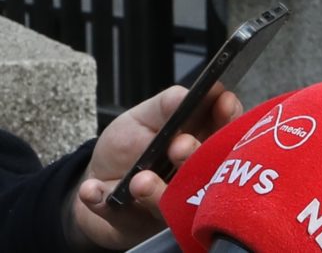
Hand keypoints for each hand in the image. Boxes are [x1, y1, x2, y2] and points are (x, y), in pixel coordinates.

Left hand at [66, 84, 244, 250]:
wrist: (97, 178)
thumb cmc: (128, 145)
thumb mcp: (142, 117)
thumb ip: (164, 106)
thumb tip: (185, 95)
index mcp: (201, 143)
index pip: (227, 130)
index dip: (229, 117)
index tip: (222, 103)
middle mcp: (195, 175)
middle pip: (212, 169)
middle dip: (196, 155)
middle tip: (178, 145)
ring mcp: (172, 204)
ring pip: (175, 203)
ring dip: (156, 191)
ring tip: (138, 180)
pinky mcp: (142, 225)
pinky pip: (126, 219)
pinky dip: (104, 201)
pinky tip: (91, 189)